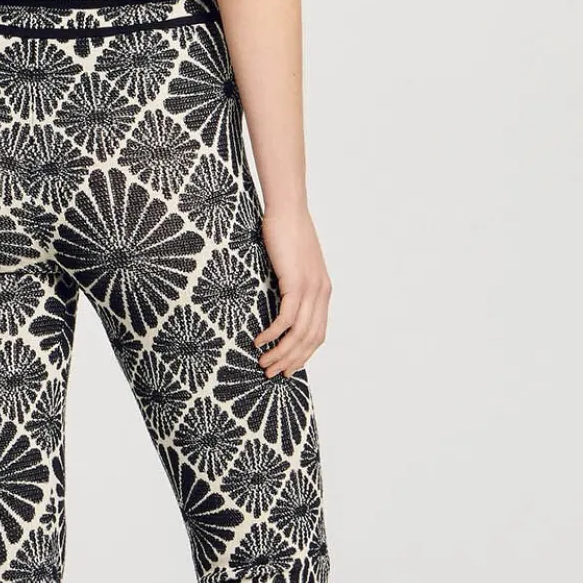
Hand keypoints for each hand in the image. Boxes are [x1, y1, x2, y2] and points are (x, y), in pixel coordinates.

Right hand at [253, 201, 329, 376]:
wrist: (287, 209)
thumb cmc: (285, 233)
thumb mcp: (292, 264)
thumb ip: (291, 284)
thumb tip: (277, 301)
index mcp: (323, 291)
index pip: (318, 334)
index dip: (304, 355)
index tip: (288, 368)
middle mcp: (322, 293)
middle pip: (310, 339)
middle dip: (291, 360)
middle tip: (272, 373)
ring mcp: (311, 288)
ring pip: (299, 333)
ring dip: (280, 352)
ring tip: (263, 362)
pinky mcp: (297, 282)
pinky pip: (287, 318)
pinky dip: (273, 333)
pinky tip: (260, 340)